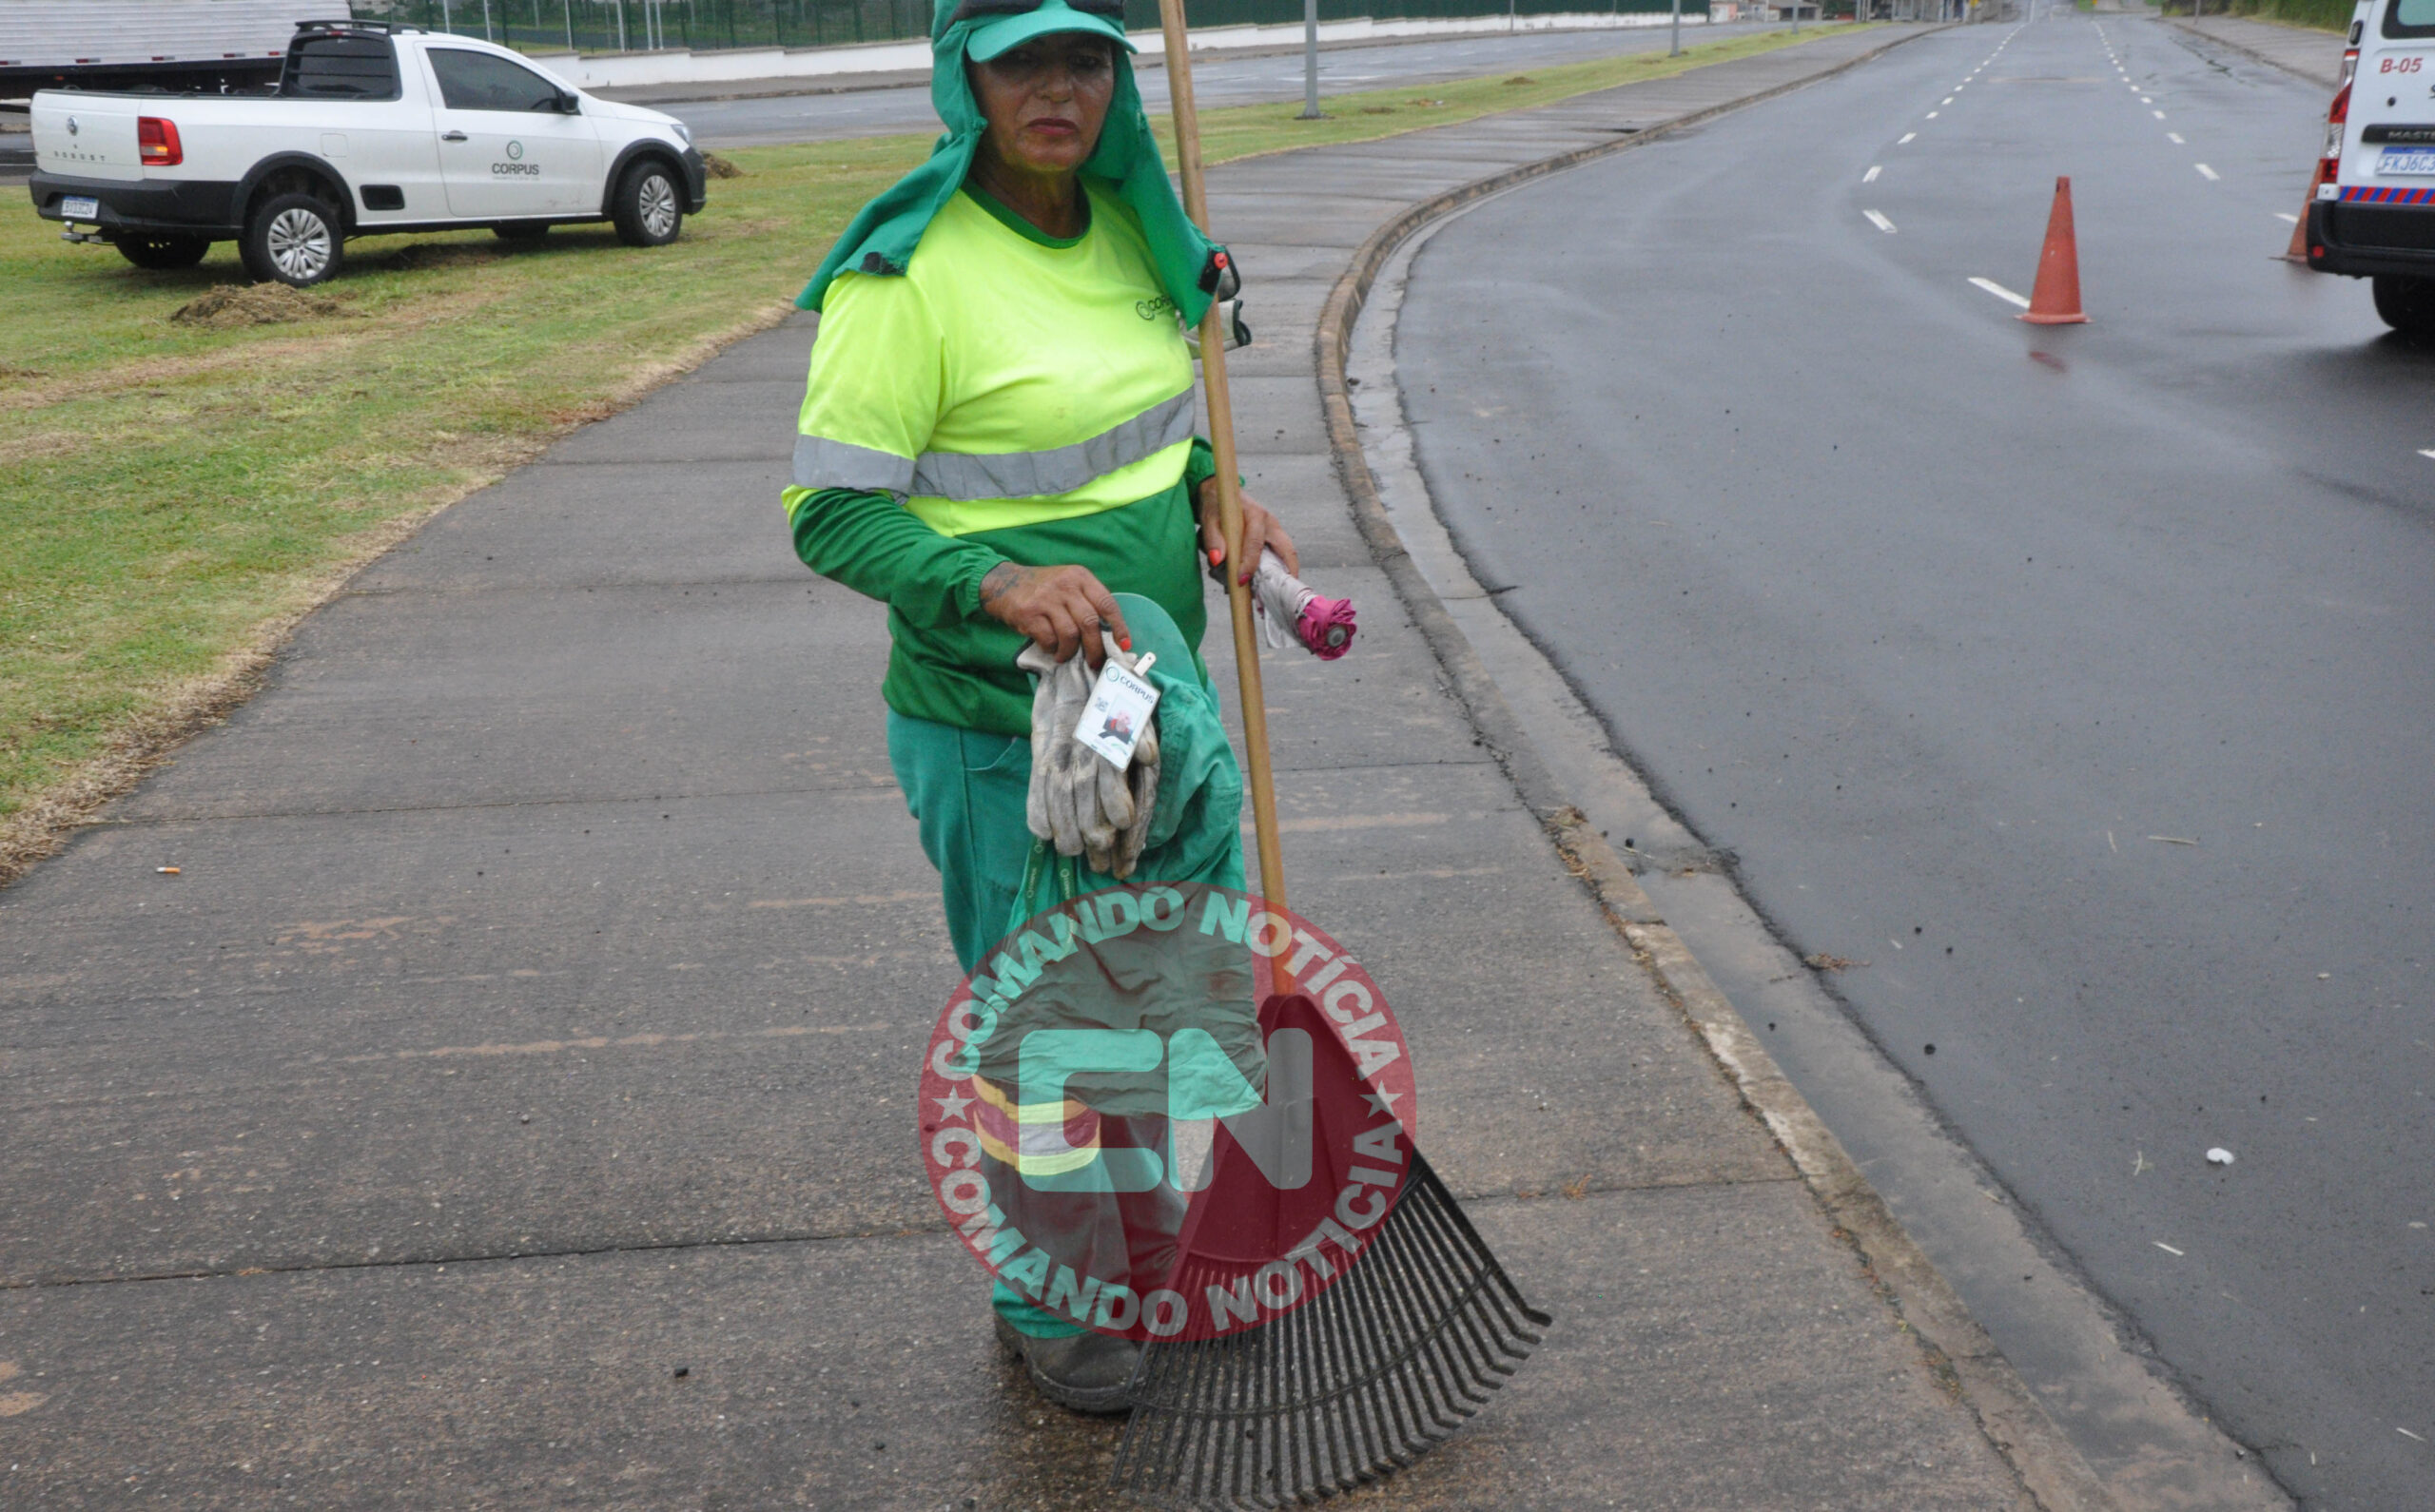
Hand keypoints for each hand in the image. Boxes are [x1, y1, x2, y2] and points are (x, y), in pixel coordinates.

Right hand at [980, 562, 1131, 667]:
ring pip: (1070, 634)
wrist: (1004, 582)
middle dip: (1095, 648)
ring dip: (1070, 651)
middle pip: (1090, 623)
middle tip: (1095, 662)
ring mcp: (1047, 598)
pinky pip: (1048, 639)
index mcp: (1080, 577)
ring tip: (1065, 655)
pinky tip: (1050, 648)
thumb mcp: (1068, 585)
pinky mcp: (1029, 612)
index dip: (1119, 626)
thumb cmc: (1042, 589)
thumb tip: (1107, 636)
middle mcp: (1066, 585)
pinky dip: (1052, 648)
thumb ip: (1086, 602)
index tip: (1124, 645)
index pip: (1107, 603)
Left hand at [1197, 481, 1296, 587]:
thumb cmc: (1216, 504)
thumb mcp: (1209, 518)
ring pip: (1287, 554)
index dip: (1249, 564)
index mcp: (1255, 514)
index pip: (1255, 544)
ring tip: (1273, 592)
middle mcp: (1270, 522)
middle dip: (1287, 572)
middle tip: (1279, 594)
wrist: (1221, 492)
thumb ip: (1213, 538)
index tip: (1241, 581)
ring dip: (1283, 573)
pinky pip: (1280, 555)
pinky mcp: (1273, 536)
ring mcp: (1274, 529)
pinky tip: (1265, 583)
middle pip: (1287, 550)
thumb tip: (1217, 560)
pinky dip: (1277, 569)